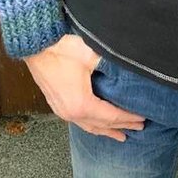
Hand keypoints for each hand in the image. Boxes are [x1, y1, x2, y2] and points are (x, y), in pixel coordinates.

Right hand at [22, 34, 146, 141]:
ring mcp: (62, 110)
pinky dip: (92, 124)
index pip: (111, 116)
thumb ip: (110, 66)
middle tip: (137, 128)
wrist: (36, 45)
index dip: (128, 118)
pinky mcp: (56, 104)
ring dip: (105, 130)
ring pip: (88, 126)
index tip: (142, 118)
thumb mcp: (91, 56)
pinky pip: (78, 121)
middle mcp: (71, 113)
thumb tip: (126, 70)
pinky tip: (96, 122)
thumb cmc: (61, 49)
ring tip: (119, 133)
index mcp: (82, 104)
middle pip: (101, 125)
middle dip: (120, 127)